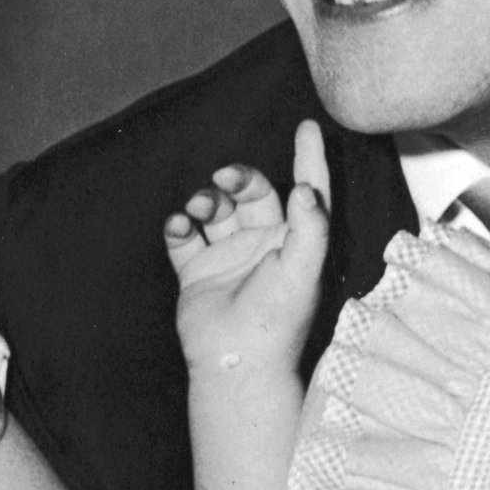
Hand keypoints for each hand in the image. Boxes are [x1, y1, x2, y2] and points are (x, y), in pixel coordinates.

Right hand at [166, 120, 331, 375]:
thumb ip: (311, 226)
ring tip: (199, 208)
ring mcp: (229, 256)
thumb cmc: (277, 321)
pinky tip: (180, 226)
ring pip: (216, 209)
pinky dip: (178, 224)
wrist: (235, 361)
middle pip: (252, 193)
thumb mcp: (303, 270)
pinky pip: (184, 236)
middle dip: (238, 177)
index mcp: (295, 242)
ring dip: (206, 199)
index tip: (305, 127)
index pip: (305, 190)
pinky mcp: (197, 271)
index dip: (308, 158)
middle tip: (224, 176)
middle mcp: (263, 245)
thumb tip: (307, 187)